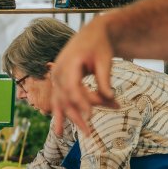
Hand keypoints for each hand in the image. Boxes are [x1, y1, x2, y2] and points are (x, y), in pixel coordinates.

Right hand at [49, 19, 118, 134]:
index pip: (71, 87)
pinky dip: (59, 116)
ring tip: (82, 134)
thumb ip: (105, 79)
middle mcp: (58, 72)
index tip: (91, 114)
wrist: (91, 34)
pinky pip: (58, 101)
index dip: (80, 101)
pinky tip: (59, 131)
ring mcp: (56, 78)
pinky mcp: (59, 83)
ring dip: (71, 119)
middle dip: (77, 116)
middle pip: (65, 98)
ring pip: (61, 103)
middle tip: (89, 132)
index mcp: (68, 64)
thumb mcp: (105, 60)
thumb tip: (110, 98)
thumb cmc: (99, 45)